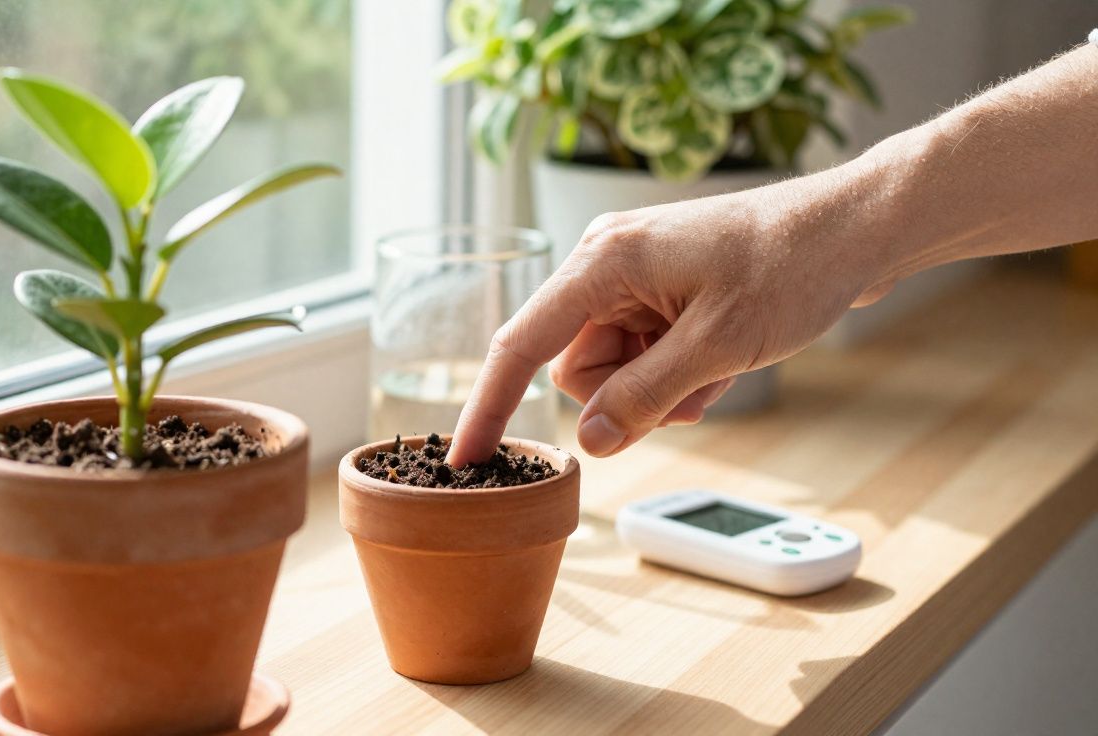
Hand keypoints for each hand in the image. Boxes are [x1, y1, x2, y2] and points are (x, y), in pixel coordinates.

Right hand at [448, 169, 894, 463]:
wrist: (857, 229)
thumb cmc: (792, 268)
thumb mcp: (717, 347)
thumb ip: (643, 398)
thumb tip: (590, 441)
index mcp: (603, 262)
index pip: (521, 344)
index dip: (488, 404)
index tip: (464, 458)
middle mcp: (606, 264)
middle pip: (575, 367)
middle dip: (626, 396)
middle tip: (689, 391)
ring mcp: (635, 276)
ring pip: (612, 368)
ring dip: (658, 389)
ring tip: (716, 372)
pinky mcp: (660, 290)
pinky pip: (643, 354)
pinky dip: (677, 374)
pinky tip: (721, 362)